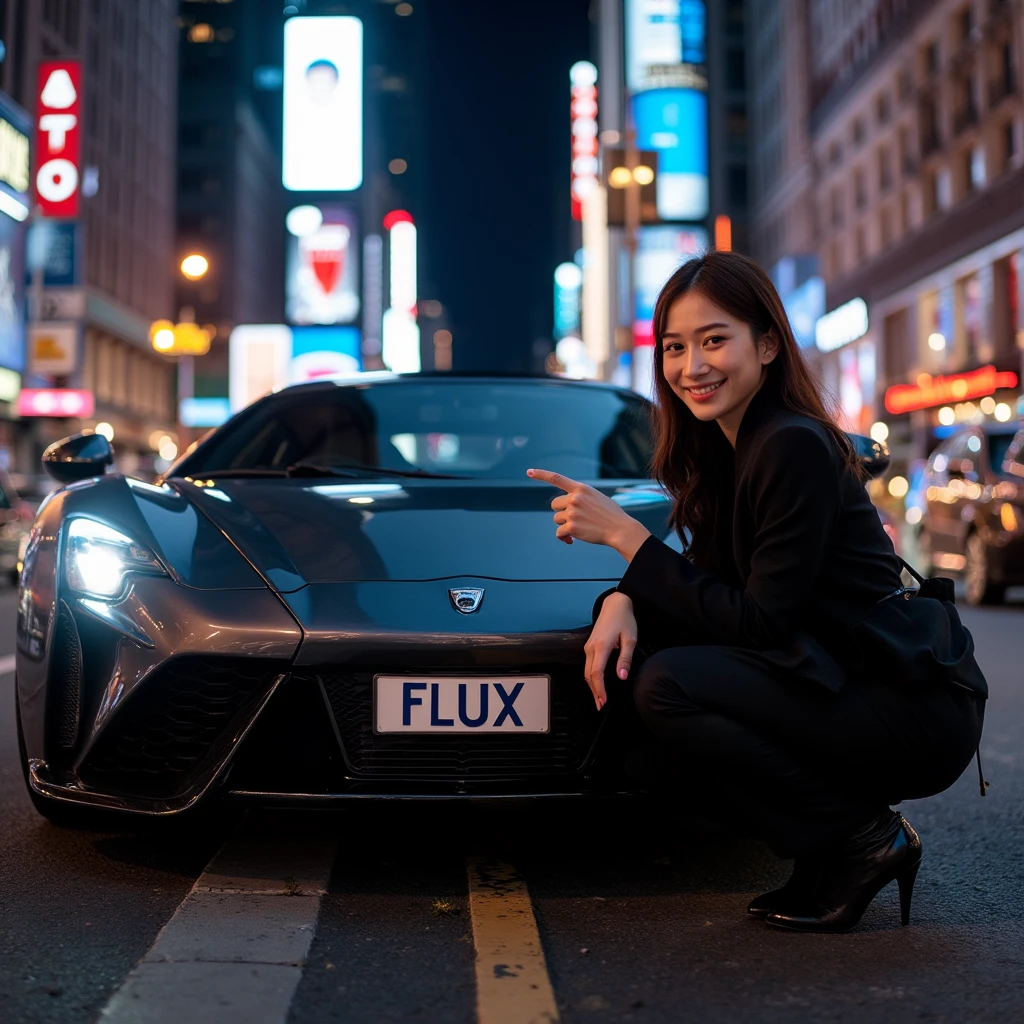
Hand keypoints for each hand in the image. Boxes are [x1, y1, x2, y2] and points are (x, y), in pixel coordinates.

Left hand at [526, 468, 650, 559]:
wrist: (620, 529)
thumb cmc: (610, 514)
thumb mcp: (596, 497)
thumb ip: (580, 496)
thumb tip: (565, 505)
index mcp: (581, 488)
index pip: (557, 478)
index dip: (541, 474)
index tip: (529, 472)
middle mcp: (574, 498)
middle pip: (554, 504)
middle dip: (561, 512)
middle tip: (574, 518)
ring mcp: (572, 513)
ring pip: (557, 519)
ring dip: (565, 525)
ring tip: (580, 527)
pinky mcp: (571, 527)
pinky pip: (559, 533)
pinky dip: (564, 537)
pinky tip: (572, 540)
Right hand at [585, 592, 636, 708]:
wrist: (615, 605)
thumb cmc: (624, 620)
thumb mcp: (630, 639)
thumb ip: (625, 659)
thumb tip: (621, 676)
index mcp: (601, 646)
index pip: (596, 673)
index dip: (599, 689)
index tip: (603, 701)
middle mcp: (591, 648)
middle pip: (588, 675)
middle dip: (594, 692)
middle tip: (600, 705)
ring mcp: (588, 647)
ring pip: (586, 671)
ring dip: (592, 686)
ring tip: (599, 698)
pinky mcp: (589, 646)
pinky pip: (587, 665)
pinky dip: (591, 677)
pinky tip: (597, 684)